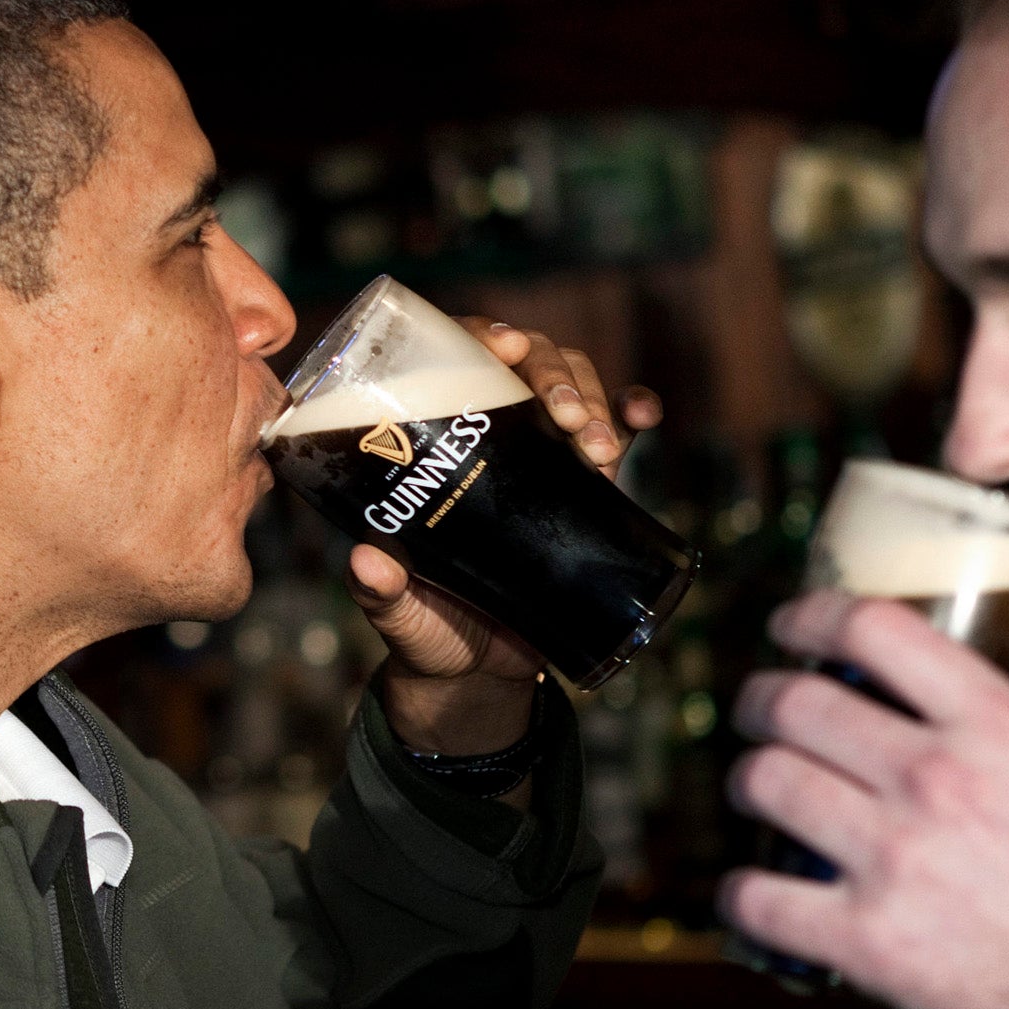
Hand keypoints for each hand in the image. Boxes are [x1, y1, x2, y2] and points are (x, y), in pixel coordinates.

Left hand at [353, 320, 661, 782]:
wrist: (481, 672)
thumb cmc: (427, 629)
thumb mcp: (397, 611)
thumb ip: (381, 591)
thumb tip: (365, 561)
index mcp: (431, 442)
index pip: (452, 359)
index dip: (479, 335)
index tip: (503, 346)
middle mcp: (487, 432)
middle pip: (526, 365)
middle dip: (555, 376)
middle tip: (566, 417)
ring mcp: (538, 453)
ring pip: (574, 387)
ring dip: (595, 401)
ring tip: (600, 448)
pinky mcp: (580, 484)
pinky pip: (614, 432)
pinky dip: (632, 412)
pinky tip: (643, 416)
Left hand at [719, 590, 1008, 1008]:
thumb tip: (976, 727)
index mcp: (997, 730)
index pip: (874, 630)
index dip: (815, 616)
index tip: (794, 626)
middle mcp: (934, 779)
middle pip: (796, 703)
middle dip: (761, 699)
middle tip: (759, 708)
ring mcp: (891, 858)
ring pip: (764, 781)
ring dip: (748, 781)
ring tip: (756, 788)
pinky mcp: (863, 937)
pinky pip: (757, 896)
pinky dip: (740, 892)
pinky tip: (750, 889)